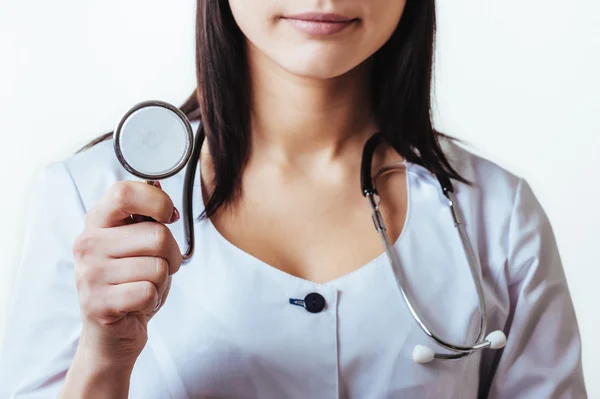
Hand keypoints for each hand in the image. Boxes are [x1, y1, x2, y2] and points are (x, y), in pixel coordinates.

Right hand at [71, 180, 181, 366]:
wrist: (113, 332)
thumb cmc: (131, 281)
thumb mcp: (139, 242)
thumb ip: (147, 215)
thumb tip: (159, 187)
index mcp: (97, 221)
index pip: (124, 193)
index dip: (156, 202)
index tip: (166, 216)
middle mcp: (87, 243)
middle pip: (157, 235)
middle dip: (172, 255)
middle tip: (159, 267)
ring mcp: (89, 274)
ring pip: (158, 266)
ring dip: (162, 280)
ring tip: (144, 286)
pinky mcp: (97, 303)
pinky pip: (149, 291)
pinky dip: (152, 299)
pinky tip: (137, 303)